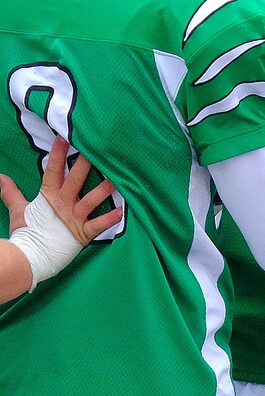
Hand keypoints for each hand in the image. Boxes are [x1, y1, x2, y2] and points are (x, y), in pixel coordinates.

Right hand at [2, 136, 120, 289]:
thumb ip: (11, 192)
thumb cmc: (25, 234)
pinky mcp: (82, 233)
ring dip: (104, 189)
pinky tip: (121, 211)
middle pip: (76, 179)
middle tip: (97, 149)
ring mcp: (73, 218)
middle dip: (86, 163)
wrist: (28, 258)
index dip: (59, 153)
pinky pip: (98, 224)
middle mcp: (63, 204)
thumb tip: (1, 176)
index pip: (54, 170)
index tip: (65, 137)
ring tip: (116, 178)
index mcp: (48, 196)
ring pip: (91, 199)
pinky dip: (110, 218)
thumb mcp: (17, 210)